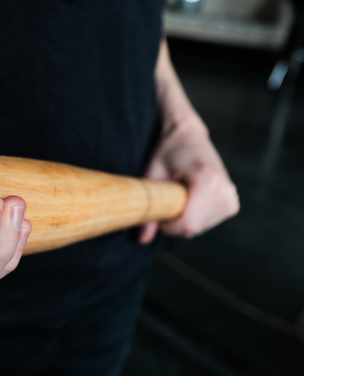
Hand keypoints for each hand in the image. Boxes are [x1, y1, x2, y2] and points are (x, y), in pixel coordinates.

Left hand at [138, 120, 239, 243]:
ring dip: (184, 219)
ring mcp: (231, 197)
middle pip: (194, 228)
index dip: (169, 225)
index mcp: (208, 180)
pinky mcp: (231, 203)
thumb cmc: (168, 151)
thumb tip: (142, 240)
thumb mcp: (152, 174)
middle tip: (166, 199)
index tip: (159, 211)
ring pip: (200, 228)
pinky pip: (208, 223)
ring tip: (179, 195)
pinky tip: (189, 199)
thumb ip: (148, 206)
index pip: (189, 224)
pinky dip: (194, 217)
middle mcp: (224, 189)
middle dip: (175, 222)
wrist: (188, 135)